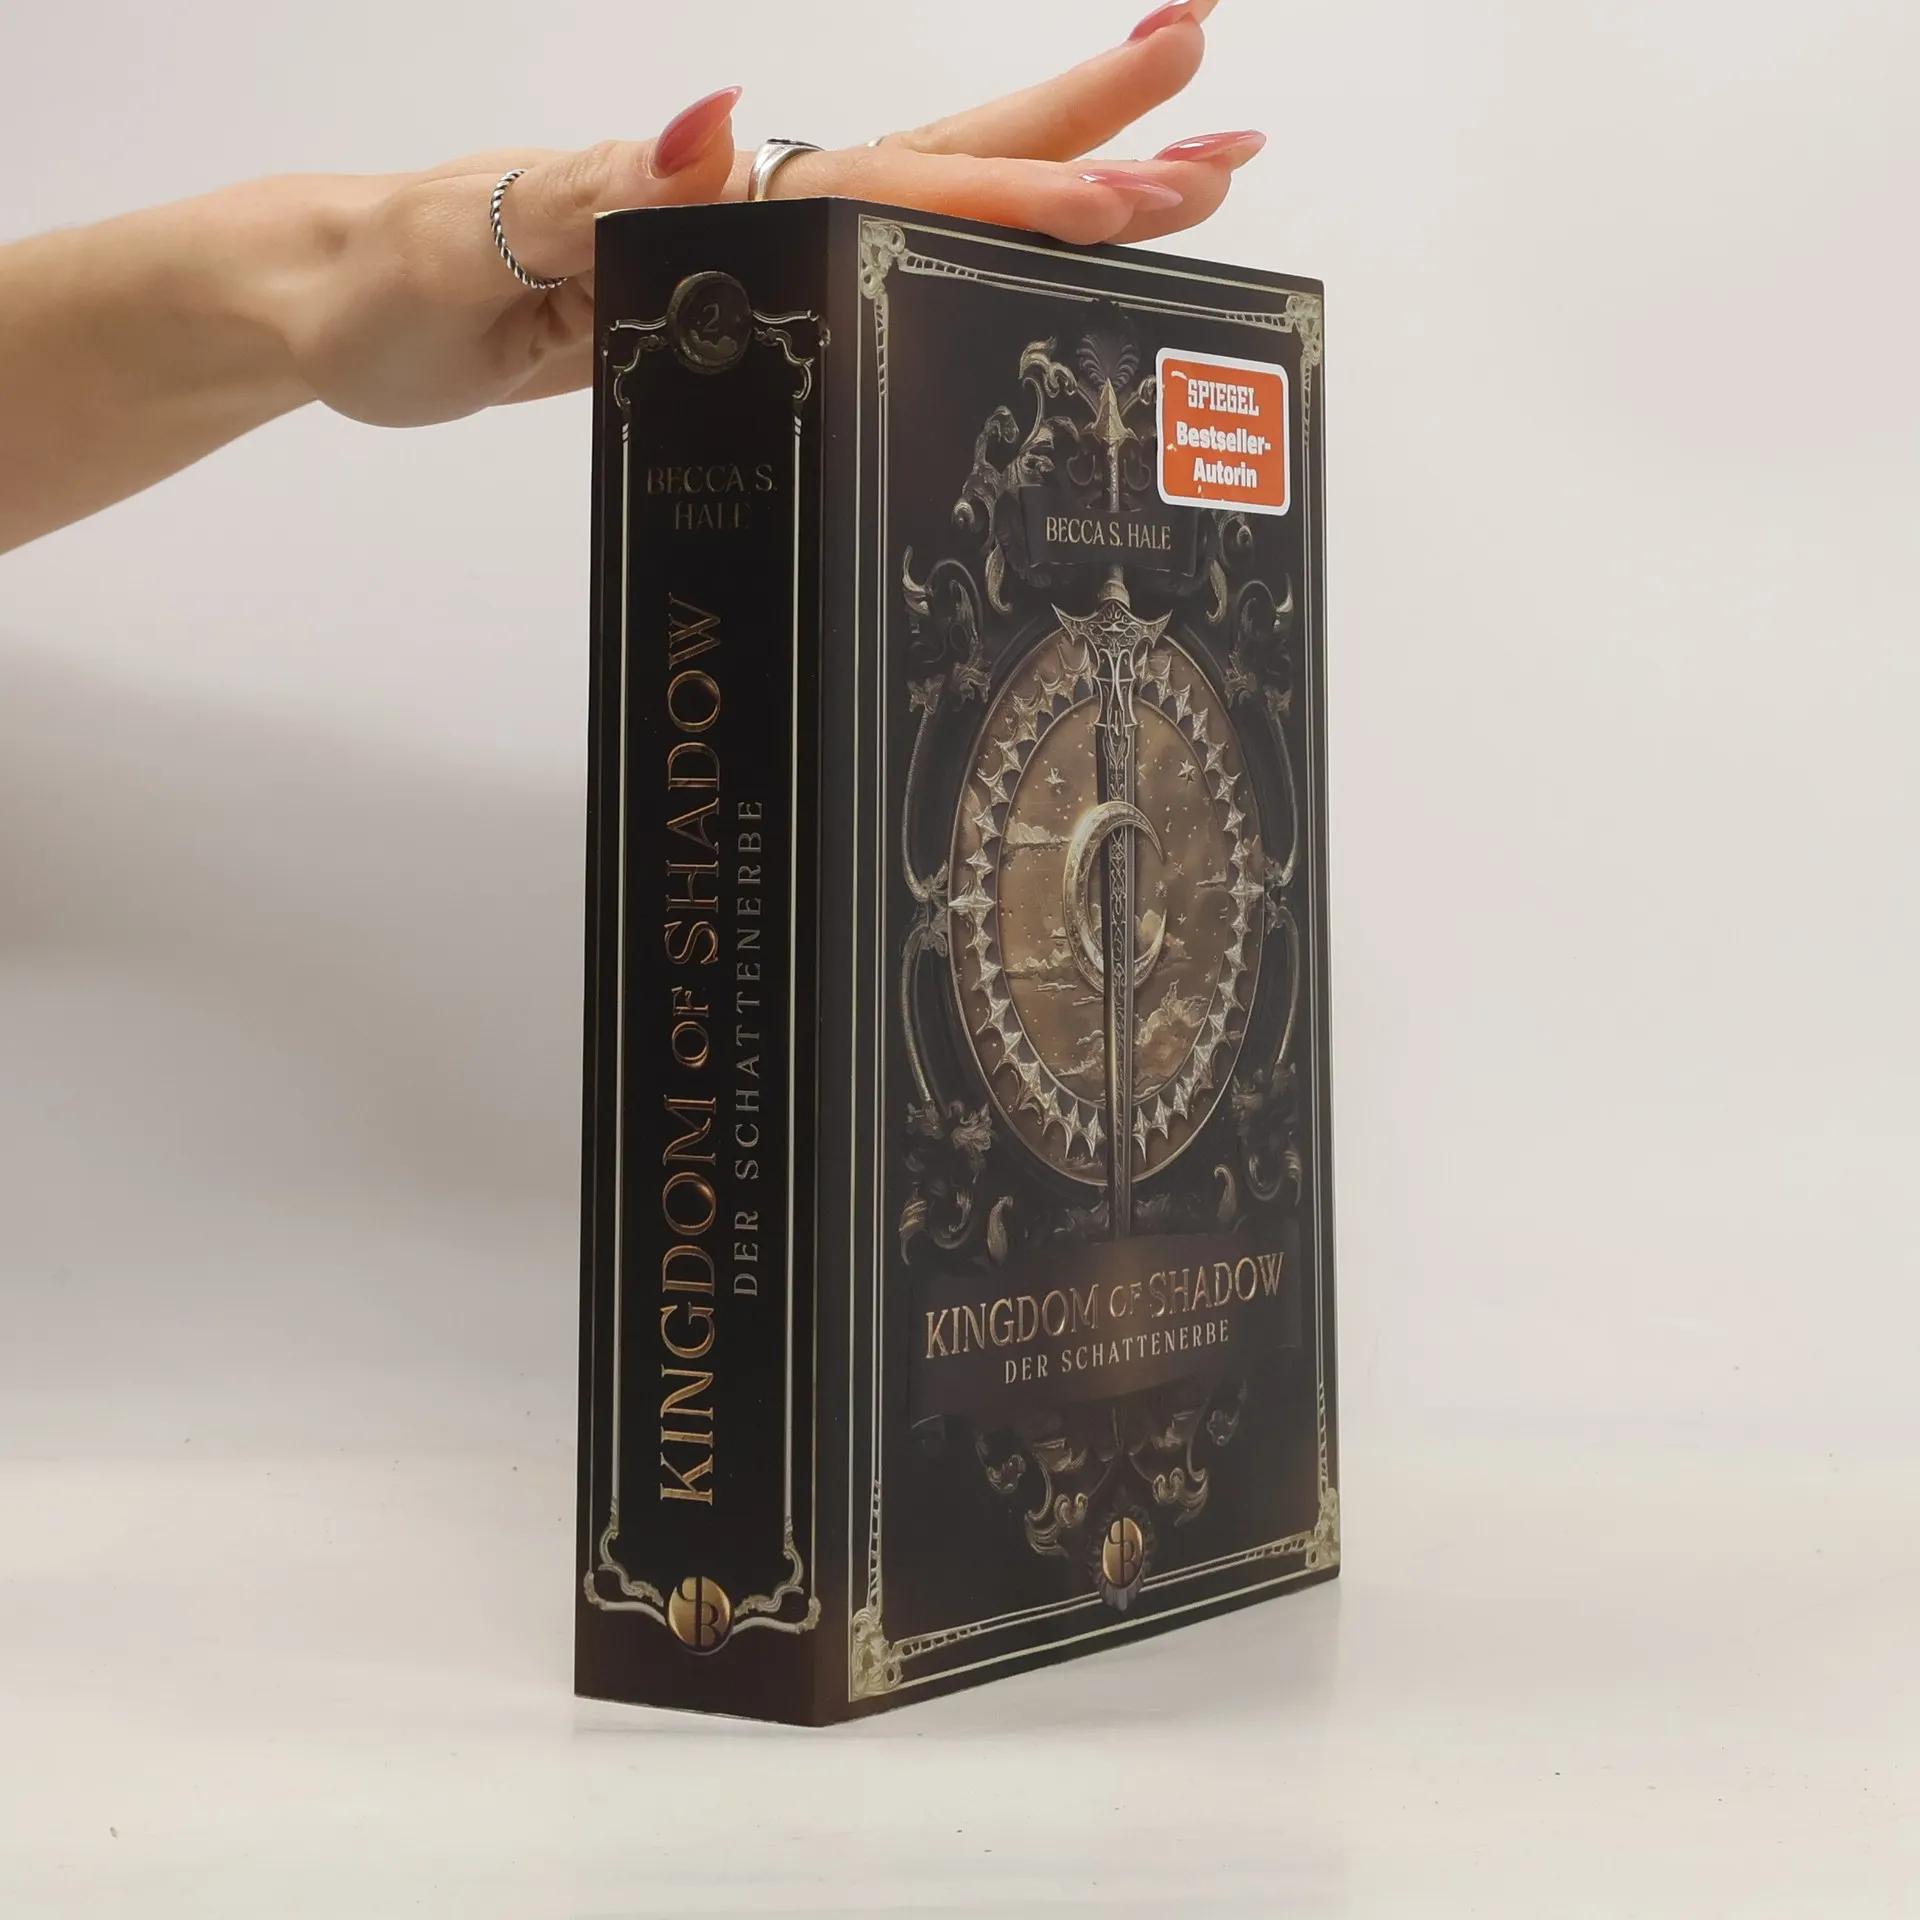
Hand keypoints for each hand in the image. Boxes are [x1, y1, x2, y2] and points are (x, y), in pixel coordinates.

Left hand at [283, 0, 1263, 425]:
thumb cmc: (397, 271)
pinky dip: (959, 260)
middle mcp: (751, 201)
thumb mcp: (490, 234)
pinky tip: (1016, 264)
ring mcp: (750, 247)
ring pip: (928, 204)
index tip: (1141, 179)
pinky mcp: (735, 296)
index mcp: (714, 184)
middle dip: (1091, 139)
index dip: (1022, 178)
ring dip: (1054, 184)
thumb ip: (613, 185)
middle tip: (1224, 129)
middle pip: (950, 152)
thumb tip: (728, 126)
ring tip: (1172, 174)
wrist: (341, 300)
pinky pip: (871, 271)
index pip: (898, 174)